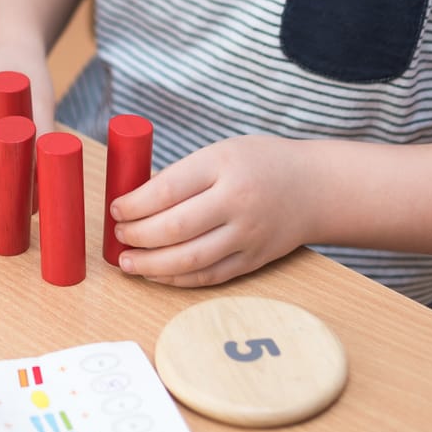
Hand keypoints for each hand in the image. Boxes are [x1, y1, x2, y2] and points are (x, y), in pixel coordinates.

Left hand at [109, 135, 310, 286]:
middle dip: (136, 236)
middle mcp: (236, 203)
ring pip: (189, 260)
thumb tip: (135, 202)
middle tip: (118, 234)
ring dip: (150, 265)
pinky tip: (156, 274)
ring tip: (127, 262)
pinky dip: (177, 279)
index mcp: (222, 166)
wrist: (315, 188)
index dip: (133, 204)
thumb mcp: (220, 152)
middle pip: (173, 229)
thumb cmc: (260, 163)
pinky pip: (208, 276)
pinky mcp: (252, 261)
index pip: (166, 190)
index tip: (116, 208)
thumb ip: (182, 175)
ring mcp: (246, 236)